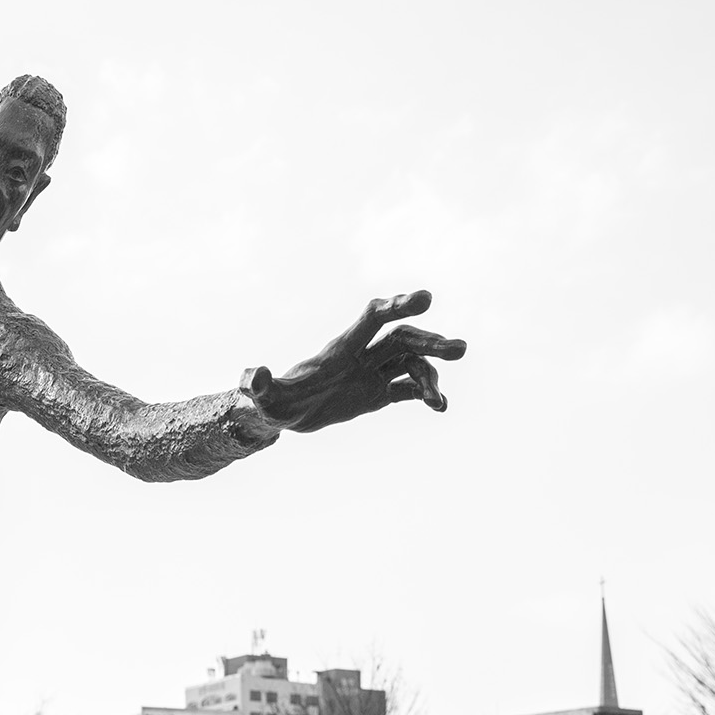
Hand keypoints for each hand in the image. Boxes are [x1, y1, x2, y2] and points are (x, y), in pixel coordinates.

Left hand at [243, 290, 465, 433]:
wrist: (281, 415)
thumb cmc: (271, 402)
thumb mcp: (264, 397)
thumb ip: (260, 384)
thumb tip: (253, 374)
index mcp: (341, 348)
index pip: (372, 318)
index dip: (396, 305)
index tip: (424, 299)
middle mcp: (361, 355)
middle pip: (402, 339)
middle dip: (430, 342)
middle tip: (461, 348)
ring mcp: (372, 372)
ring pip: (411, 365)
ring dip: (431, 377)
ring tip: (439, 402)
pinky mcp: (377, 393)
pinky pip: (408, 390)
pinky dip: (426, 395)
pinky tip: (440, 408)